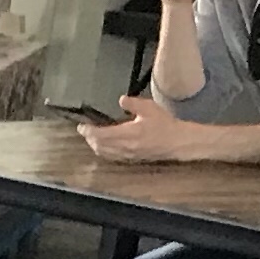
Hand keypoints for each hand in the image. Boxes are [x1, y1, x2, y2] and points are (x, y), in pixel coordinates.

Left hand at [82, 89, 211, 163]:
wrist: (177, 142)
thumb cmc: (164, 124)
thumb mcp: (150, 108)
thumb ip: (133, 104)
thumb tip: (120, 100)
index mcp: (127, 133)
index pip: (100, 135)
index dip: (88, 131)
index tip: (82, 126)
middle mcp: (124, 146)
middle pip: (98, 145)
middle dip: (89, 138)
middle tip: (85, 130)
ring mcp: (126, 155)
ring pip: (103, 152)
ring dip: (95, 145)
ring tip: (92, 137)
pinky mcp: (130, 159)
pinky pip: (111, 156)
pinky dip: (103, 151)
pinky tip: (105, 145)